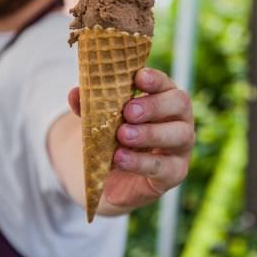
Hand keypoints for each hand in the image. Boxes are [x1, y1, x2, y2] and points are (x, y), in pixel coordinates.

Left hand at [68, 68, 194, 209]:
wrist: (116, 179)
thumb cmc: (116, 139)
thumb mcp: (103, 121)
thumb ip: (91, 108)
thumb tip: (75, 93)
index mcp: (164, 98)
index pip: (166, 83)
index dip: (155, 79)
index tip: (138, 78)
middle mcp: (179, 118)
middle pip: (180, 103)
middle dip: (154, 105)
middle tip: (128, 111)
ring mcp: (181, 146)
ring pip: (180, 134)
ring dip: (150, 133)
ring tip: (123, 135)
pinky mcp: (175, 171)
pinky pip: (165, 167)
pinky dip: (141, 162)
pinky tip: (120, 158)